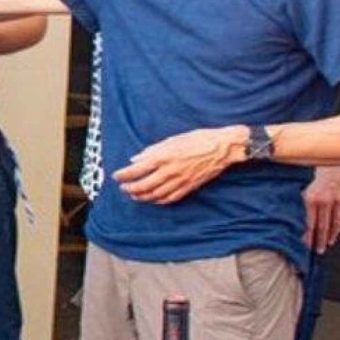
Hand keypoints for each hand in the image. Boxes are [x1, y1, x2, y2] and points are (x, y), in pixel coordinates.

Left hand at [114, 126, 243, 204]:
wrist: (223, 147)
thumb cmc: (198, 139)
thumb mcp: (172, 139)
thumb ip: (152, 150)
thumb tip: (135, 159)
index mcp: (164, 156)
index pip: (138, 169)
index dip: (124, 175)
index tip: (116, 176)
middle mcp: (171, 171)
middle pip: (144, 185)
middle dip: (131, 188)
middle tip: (123, 187)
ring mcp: (181, 181)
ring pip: (156, 194)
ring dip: (142, 196)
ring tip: (134, 195)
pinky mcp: (190, 187)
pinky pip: (171, 197)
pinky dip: (159, 200)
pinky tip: (153, 199)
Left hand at [303, 165, 339, 252]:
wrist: (335, 156)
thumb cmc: (317, 168)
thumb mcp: (304, 183)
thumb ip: (303, 200)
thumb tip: (297, 216)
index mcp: (312, 197)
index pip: (310, 223)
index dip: (308, 236)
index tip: (306, 245)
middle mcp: (326, 200)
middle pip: (323, 226)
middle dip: (320, 240)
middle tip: (319, 250)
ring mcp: (339, 200)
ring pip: (335, 223)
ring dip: (331, 235)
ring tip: (328, 243)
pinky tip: (338, 231)